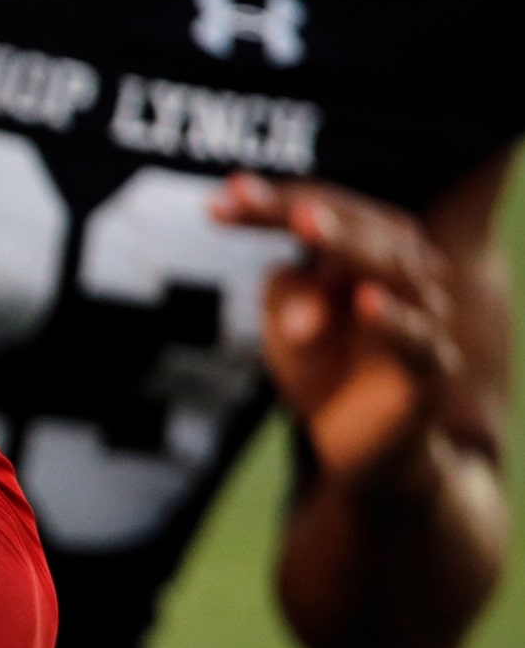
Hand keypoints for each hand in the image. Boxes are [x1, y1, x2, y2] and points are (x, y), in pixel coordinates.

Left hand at [213, 174, 460, 478]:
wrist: (359, 446)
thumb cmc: (323, 368)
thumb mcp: (289, 321)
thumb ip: (287, 291)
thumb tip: (287, 279)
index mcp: (364, 252)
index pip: (320, 210)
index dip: (271, 204)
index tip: (218, 201)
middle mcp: (401, 273)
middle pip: (361, 227)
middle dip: (307, 210)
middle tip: (263, 203)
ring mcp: (422, 316)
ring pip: (395, 270)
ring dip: (347, 246)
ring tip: (307, 226)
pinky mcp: (429, 368)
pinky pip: (417, 338)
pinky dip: (392, 318)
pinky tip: (364, 302)